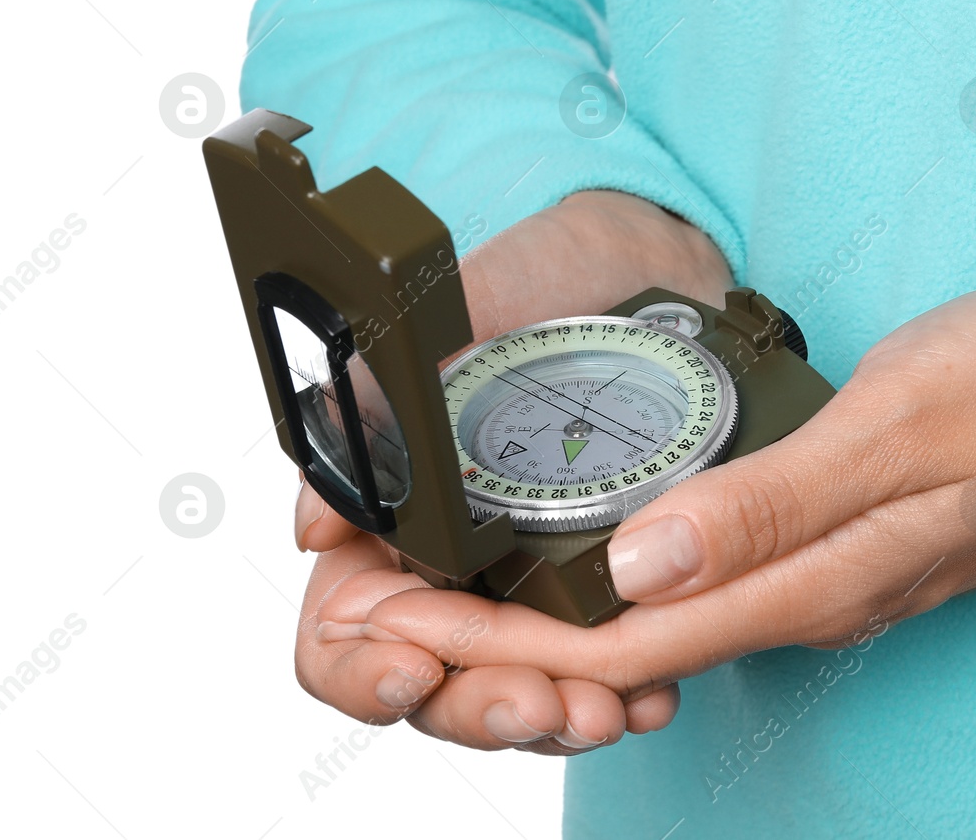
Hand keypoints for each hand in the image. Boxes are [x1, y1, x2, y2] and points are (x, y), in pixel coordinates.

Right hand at [291, 190, 730, 752]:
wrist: (655, 258)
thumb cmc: (542, 275)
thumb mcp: (457, 314)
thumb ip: (378, 400)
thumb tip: (320, 521)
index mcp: (389, 522)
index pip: (343, 635)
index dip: (363, 671)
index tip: (415, 669)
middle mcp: (453, 569)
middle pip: (435, 687)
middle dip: (483, 709)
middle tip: (544, 706)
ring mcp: (534, 586)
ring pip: (519, 693)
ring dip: (557, 717)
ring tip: (607, 710)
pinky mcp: (610, 587)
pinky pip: (602, 671)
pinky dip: (624, 692)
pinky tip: (655, 693)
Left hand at [323, 276, 975, 719]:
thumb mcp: (906, 423)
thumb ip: (774, 505)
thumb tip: (640, 570)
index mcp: (814, 580)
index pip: (617, 636)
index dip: (493, 638)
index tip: (387, 623)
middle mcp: (810, 596)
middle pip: (621, 643)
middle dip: (492, 639)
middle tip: (377, 610)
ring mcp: (829, 574)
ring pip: (657, 618)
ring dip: (546, 613)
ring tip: (447, 585)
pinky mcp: (843, 539)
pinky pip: (704, 580)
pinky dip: (615, 575)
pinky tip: (584, 545)